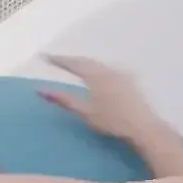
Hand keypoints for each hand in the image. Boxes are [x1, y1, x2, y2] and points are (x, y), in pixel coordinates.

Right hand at [38, 54, 157, 141]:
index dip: (58, 60)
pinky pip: (109, 69)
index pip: (73, 63)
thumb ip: (63, 99)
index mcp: (95, 75)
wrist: (143, 127)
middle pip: (87, 61)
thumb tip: (39, 90)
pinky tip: (99, 75)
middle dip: (72, 60)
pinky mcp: (130, 80)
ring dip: (86, 64)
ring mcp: (121, 73)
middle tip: (59, 60)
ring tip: (76, 66)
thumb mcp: (84, 111)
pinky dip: (98, 69)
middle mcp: (108, 69)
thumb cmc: (111, 121)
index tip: (45, 56)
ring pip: (99, 64)